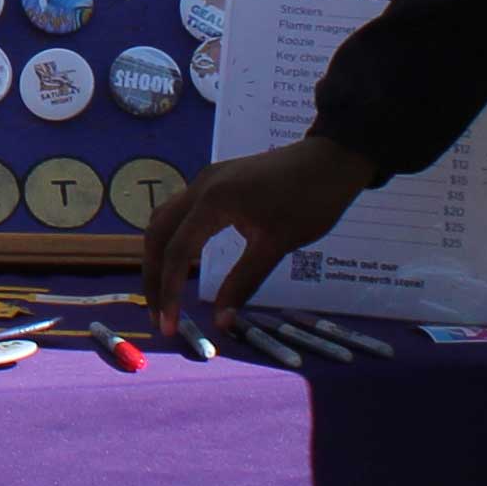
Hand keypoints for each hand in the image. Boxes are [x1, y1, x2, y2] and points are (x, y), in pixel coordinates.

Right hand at [143, 137, 376, 330]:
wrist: (333, 159)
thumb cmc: (310, 201)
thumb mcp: (277, 246)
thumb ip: (244, 282)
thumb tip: (220, 323)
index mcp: (212, 202)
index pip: (177, 252)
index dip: (169, 292)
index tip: (168, 326)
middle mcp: (200, 187)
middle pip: (158, 233)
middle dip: (154, 276)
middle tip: (158, 314)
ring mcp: (206, 180)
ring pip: (165, 220)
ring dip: (160, 256)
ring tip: (165, 291)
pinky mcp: (216, 181)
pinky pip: (181, 212)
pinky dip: (174, 239)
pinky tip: (185, 260)